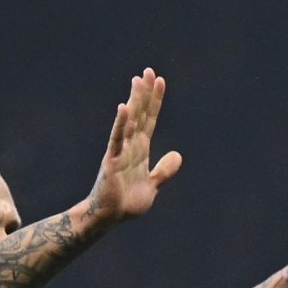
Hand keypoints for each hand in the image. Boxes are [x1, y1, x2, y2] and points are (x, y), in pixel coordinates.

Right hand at [84, 68, 183, 224]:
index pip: (150, 119)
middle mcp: (130, 146)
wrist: (110, 217)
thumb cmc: (127, 203)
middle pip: (140, 114)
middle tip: (149, 70)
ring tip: (138, 80)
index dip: (155, 101)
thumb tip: (178, 155)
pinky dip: (121, 124)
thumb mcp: (152, 186)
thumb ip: (164, 171)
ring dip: (135, 101)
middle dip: (145, 93)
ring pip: (130, 121)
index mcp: (141, 150)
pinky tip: (124, 108)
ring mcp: (120, 151)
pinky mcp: (112, 161)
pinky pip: (117, 139)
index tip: (160, 80)